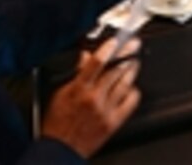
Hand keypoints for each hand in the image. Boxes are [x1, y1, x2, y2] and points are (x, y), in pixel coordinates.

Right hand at [41, 36, 141, 157]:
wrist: (60, 150)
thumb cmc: (56, 124)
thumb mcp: (58, 94)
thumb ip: (74, 74)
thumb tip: (85, 57)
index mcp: (79, 89)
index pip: (97, 62)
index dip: (108, 49)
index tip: (116, 40)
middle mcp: (94, 98)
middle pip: (116, 70)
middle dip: (127, 55)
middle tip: (133, 46)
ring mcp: (106, 110)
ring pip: (125, 84)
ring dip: (131, 70)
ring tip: (134, 63)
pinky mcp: (113, 122)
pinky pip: (130, 103)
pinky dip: (133, 92)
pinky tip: (132, 87)